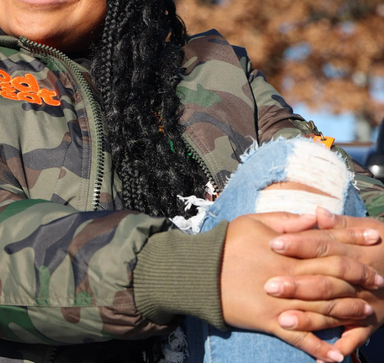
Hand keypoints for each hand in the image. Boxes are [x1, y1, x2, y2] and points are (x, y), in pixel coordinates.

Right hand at [220, 213, 379, 361]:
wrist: (200, 272)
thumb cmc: (227, 242)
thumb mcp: (254, 222)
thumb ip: (287, 220)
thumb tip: (314, 217)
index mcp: (286, 250)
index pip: (328, 244)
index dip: (354, 241)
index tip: (375, 240)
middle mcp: (289, 276)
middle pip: (333, 278)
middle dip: (360, 278)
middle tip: (380, 280)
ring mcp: (281, 302)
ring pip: (323, 310)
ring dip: (348, 313)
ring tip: (369, 314)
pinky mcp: (270, 322)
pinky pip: (300, 339)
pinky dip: (319, 349)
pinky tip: (337, 357)